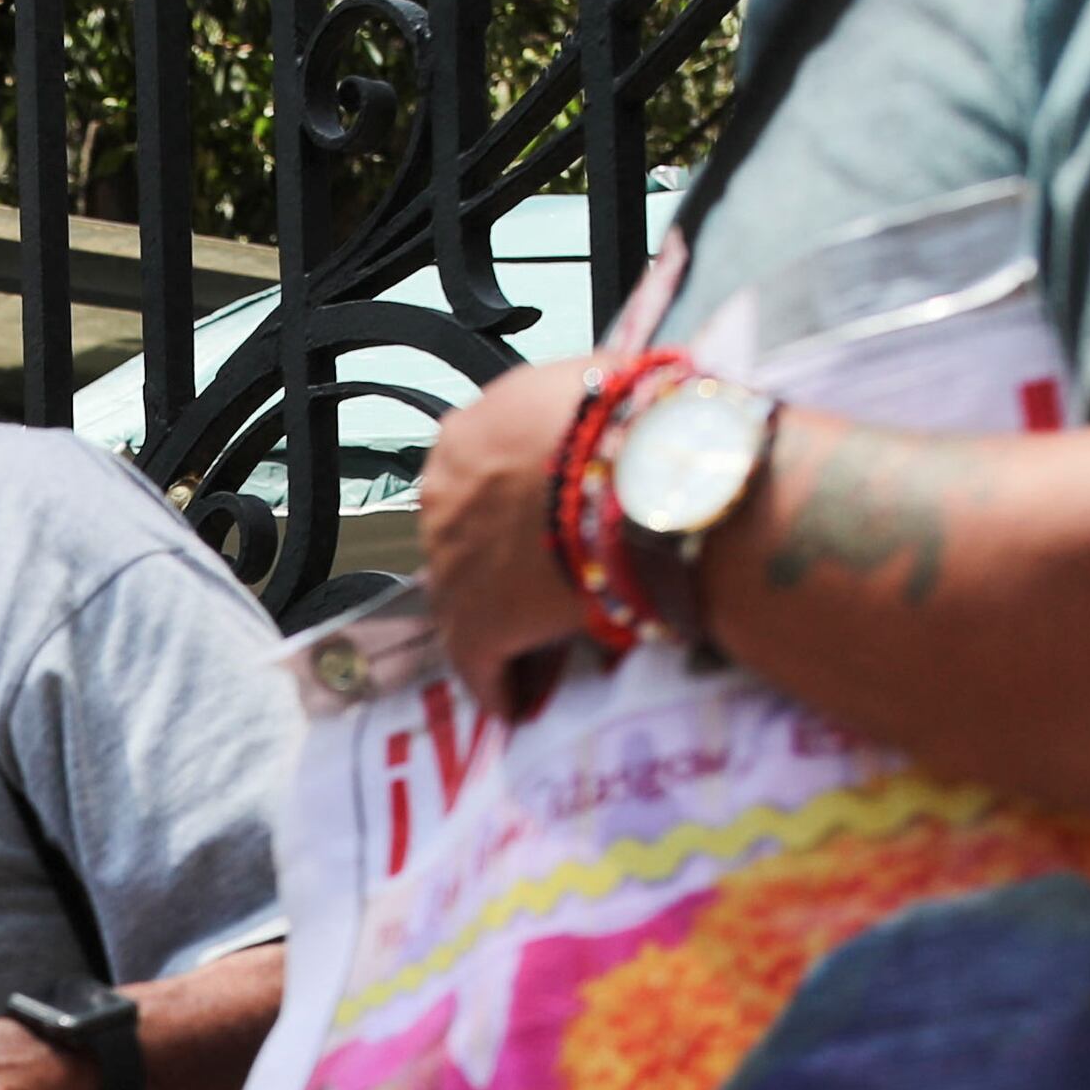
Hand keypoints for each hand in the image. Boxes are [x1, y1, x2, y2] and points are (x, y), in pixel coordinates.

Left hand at [408, 353, 600, 712]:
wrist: (646, 477)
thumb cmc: (636, 422)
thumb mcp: (595, 385)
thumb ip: (571, 410)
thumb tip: (599, 417)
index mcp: (467, 433)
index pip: (477, 476)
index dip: (509, 506)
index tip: (535, 526)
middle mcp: (443, 494)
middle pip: (465, 538)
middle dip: (498, 561)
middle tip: (538, 587)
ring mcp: (451, 563)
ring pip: (468, 601)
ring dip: (498, 624)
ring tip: (531, 653)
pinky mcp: (475, 626)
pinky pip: (479, 664)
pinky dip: (498, 683)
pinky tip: (514, 704)